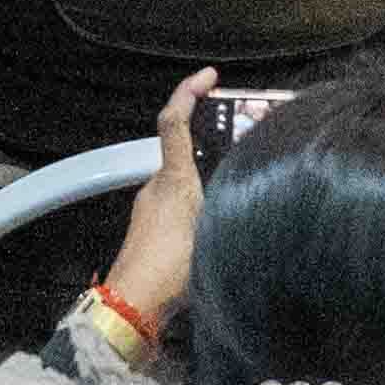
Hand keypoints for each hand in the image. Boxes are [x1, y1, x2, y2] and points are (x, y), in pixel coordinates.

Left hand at [100, 73, 223, 342]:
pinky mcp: (148, 232)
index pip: (174, 122)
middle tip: (245, 152)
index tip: (210, 75)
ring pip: (182, 184)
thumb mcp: (213, 234)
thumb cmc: (170, 270)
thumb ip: (232, 209)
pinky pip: (176, 207)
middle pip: (184, 153)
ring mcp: (149, 210)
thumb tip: (253, 194)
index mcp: (173, 180)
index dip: (189, 91)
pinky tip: (218, 228)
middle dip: (213, 147)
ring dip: (207, 184)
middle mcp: (157, 187)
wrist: (130, 309)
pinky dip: (197, 207)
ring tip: (239, 198)